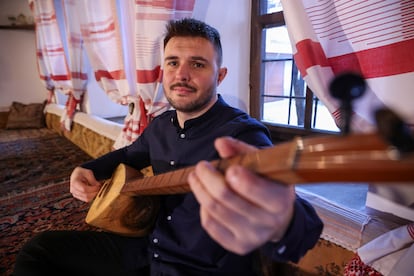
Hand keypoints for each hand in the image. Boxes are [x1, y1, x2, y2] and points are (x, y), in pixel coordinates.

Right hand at [70, 166, 101, 201]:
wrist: (77, 175)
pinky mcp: (78, 197)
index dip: (93, 188)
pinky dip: (92, 197)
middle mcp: (73, 189)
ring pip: (86, 199)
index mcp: (74, 182)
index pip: (84, 189)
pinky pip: (86, 200)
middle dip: (94, 192)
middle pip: (85, 195)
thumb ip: (92, 179)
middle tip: (99, 188)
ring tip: (97, 190)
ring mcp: (75, 194)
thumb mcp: (88, 172)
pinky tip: (94, 192)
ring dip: (94, 195)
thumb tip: (97, 185)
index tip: (98, 186)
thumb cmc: (82, 173)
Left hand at [188, 137, 294, 254]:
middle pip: (224, 198)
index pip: (249, 187)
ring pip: (213, 211)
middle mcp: (268, 222)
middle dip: (207, 178)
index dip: (232, 174)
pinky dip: (203, 208)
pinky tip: (207, 198)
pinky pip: (210, 225)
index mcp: (280, 200)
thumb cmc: (269, 184)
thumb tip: (221, 143)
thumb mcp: (264, 164)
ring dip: (200, 190)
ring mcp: (252, 237)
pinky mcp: (237, 245)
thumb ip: (242, 151)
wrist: (279, 216)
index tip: (226, 165)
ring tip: (196, 177)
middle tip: (201, 166)